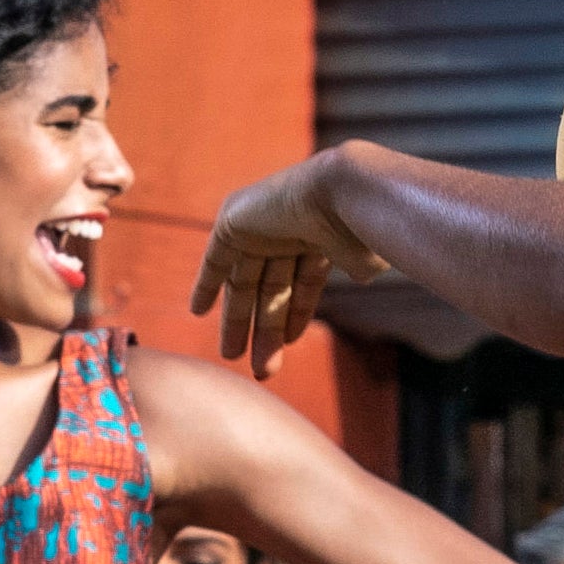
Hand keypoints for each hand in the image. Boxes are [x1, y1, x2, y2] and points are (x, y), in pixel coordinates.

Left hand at [195, 154, 382, 371]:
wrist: (340, 193)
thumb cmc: (362, 226)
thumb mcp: (364, 254)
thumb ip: (360, 263)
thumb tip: (366, 270)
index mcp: (321, 238)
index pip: (304, 283)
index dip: (296, 314)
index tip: (290, 343)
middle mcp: (289, 232)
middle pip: (273, 289)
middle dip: (267, 330)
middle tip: (262, 369)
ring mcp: (261, 226)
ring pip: (247, 283)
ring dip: (240, 322)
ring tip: (235, 359)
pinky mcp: (233, 222)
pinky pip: (215, 259)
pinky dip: (206, 284)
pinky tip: (197, 312)